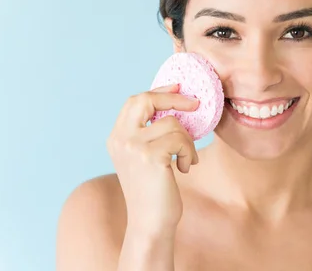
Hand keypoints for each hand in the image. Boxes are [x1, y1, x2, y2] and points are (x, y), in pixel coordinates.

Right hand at [106, 83, 198, 235]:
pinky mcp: (150, 156)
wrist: (150, 224)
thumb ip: (151, 134)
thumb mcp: (146, 157)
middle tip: (195, 105)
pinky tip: (186, 169)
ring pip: (172, 124)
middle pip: (146, 100)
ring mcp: (133, 147)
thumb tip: (176, 107)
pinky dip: (190, 153)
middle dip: (173, 98)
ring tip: (186, 160)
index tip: (178, 88)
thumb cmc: (154, 191)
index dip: (158, 91)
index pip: (135, 101)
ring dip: (188, 141)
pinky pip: (181, 139)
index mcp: (117, 138)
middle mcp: (120, 139)